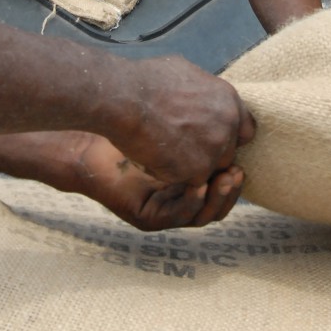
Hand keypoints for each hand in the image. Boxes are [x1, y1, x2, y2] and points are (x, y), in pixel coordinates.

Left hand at [68, 132, 244, 229]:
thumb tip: (233, 113)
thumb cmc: (128, 128)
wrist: (87, 144)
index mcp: (187, 182)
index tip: (243, 154)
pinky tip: (198, 186)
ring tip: (225, 180)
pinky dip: (189, 202)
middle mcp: (177, 202)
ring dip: (218, 198)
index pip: (222, 185)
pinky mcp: (147, 218)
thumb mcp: (170, 127)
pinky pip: (176, 215)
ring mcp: (163, 212)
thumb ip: (198, 128)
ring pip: (202, 214)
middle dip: (231, 189)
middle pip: (217, 204)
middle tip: (238, 172)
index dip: (233, 173)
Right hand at [102, 56, 254, 188]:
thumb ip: (203, 91)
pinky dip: (172, 174)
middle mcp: (228, 126)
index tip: (209, 136)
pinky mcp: (196, 171)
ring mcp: (214, 151)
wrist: (125, 98)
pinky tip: (155, 157)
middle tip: (181, 146)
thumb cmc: (147, 80)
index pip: (245, 130)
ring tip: (164, 150)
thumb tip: (202, 95)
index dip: (228, 135)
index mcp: (229, 101)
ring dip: (189, 165)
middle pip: (227, 153)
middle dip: (207, 153)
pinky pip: (188, 181)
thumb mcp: (185, 71)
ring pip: (208, 170)